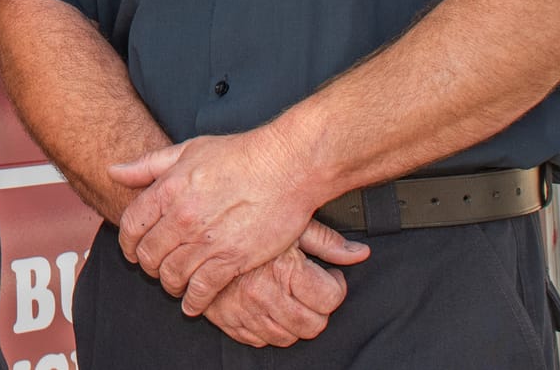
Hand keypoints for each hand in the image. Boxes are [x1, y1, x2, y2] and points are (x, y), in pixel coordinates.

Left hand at [109, 132, 366, 315]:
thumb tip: (114, 171)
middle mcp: (182, 218)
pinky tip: (193, 304)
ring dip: (169, 284)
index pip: (132, 225)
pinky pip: (203, 290)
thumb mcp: (188, 150)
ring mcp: (207, 241)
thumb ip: (148, 165)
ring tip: (174, 284)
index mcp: (168, 190)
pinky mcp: (233, 258)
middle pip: (149, 254)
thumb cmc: (239, 154)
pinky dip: (194, 302)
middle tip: (155, 268)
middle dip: (148, 265)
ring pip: (173, 275)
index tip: (132, 250)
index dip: (127, 242)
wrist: (286, 166)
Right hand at [201, 238, 360, 347]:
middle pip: (312, 325)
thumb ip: (327, 241)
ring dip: (292, 321)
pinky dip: (265, 327)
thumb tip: (360, 252)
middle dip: (317, 309)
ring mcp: (243, 310)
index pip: (330, 299)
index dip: (335, 286)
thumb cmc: (247, 219)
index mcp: (283, 270)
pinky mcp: (225, 319)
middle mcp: (263, 294)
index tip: (328, 279)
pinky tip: (266, 306)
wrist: (199, 223)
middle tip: (311, 291)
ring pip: (287, 337)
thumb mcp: (290, 224)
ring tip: (288, 296)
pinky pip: (256, 340)